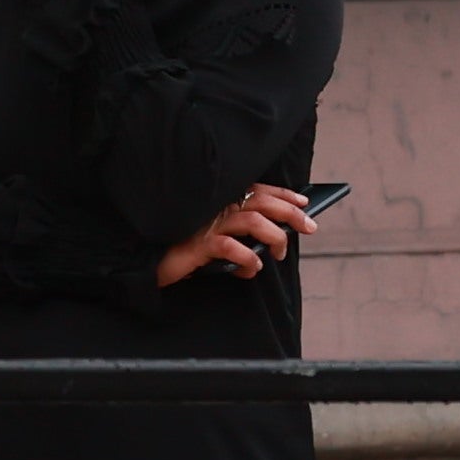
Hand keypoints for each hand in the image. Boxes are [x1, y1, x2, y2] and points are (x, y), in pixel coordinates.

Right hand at [156, 185, 315, 287]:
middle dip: (291, 213)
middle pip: (262, 202)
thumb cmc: (182, 247)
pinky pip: (232, 248)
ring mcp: (207, 224)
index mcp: (219, 200)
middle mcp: (216, 207)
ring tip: (279, 254)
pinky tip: (252, 268)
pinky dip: (249, 259)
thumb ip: (237, 231)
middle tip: (310, 227)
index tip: (304, 202)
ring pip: (253, 221)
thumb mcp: (214, 235)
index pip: (258, 190)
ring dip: (275, 238)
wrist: (149, 261)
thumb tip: (272, 240)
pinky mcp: (199, 244)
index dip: (283, 194)